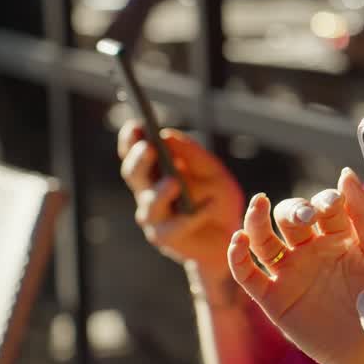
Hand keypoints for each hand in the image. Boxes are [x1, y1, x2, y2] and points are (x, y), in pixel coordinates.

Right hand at [117, 120, 242, 276]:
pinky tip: (208, 206)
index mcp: (155, 173)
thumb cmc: (219, 200)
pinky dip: (193, 216)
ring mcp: (155, 217)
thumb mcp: (213, 172)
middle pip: (134, 175)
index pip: (135, 153)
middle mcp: (148, 193)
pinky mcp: (167, 238)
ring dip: (161, 192)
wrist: (232, 238)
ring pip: (149, 204)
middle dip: (139, 161)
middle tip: (149, 148)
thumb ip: (193, 155)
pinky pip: (176, 226)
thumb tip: (167, 135)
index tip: (136, 124)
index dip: (131, 140)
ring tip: (174, 182)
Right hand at [227, 169, 363, 363]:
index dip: (325, 200)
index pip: (323, 206)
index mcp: (337, 235)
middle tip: (307, 217)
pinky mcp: (272, 297)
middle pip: (290, 217)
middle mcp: (309, 249)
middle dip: (295, 210)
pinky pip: (247, 274)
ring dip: (258, 220)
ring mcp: (288, 272)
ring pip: (263, 239)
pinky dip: (237, 257)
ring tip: (260, 205)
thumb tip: (345, 173)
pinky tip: (239, 241)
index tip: (333, 204)